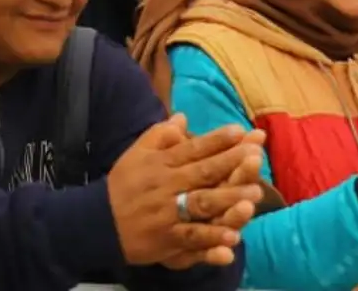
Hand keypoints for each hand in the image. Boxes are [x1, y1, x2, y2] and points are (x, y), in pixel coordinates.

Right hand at [107, 115, 263, 267]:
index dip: (216, 140)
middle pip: (203, 173)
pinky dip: (212, 238)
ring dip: (229, 199)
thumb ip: (159, 135)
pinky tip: (233, 238)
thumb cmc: (123, 185)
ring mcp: (168, 213)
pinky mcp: (169, 239)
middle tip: (258, 155)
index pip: (192, 148)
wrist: (99, 221)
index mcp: (160, 164)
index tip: (240, 130)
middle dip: (232, 163)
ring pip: (202, 204)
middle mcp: (166, 186)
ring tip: (255, 194)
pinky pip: (193, 238)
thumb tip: (183, 117)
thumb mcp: (135, 154)